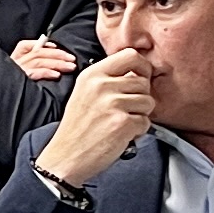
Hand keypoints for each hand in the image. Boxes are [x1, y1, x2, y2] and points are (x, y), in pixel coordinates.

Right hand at [8, 36, 79, 84]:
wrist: (1, 104)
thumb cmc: (13, 89)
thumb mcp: (18, 75)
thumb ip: (31, 66)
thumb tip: (50, 60)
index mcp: (13, 59)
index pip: (25, 46)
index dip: (41, 44)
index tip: (55, 46)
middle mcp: (14, 63)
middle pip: (37, 53)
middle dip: (57, 54)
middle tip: (72, 59)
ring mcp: (16, 72)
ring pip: (38, 61)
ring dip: (57, 63)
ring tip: (70, 67)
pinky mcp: (19, 82)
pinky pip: (34, 73)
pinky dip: (46, 72)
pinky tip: (57, 75)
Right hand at [37, 48, 154, 189]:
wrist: (65, 157)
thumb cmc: (77, 129)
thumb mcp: (85, 93)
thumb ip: (108, 79)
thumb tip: (137, 73)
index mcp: (92, 75)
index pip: (130, 55)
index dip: (142, 67)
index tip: (140, 79)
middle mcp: (102, 86)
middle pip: (143, 82)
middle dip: (141, 98)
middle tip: (125, 110)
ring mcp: (113, 104)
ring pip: (148, 102)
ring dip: (140, 115)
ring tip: (121, 122)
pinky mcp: (122, 123)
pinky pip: (146, 122)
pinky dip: (138, 131)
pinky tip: (121, 134)